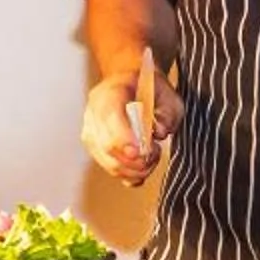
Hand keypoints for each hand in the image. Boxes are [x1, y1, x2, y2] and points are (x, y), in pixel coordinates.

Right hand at [82, 69, 181, 185]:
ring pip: (108, 162)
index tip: (143, 151)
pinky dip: (128, 175)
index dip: (125, 138)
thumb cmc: (149, 87)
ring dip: (135, 169)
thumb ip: (168, 112)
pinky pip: (109, 169)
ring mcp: (91, 131)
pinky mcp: (95, 148)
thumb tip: (158, 133)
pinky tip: (142, 168)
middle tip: (155, 153)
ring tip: (151, 158)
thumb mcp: (167, 92)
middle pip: (107, 145)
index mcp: (111, 92)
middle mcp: (94, 112)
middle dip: (136, 159)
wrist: (132, 84)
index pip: (110, 117)